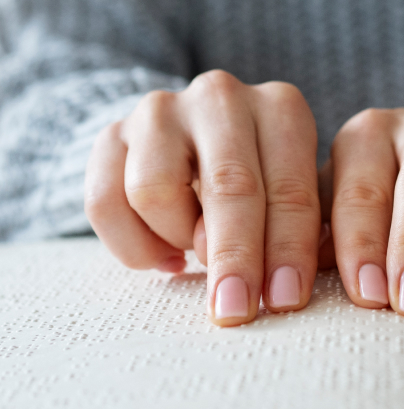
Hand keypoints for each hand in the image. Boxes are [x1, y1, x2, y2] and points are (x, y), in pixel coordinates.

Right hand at [85, 70, 320, 326]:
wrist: (191, 142)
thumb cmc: (259, 180)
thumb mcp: (290, 197)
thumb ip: (292, 229)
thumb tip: (283, 285)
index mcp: (281, 109)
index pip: (289, 188)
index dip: (289, 250)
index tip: (285, 300)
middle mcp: (222, 99)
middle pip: (228, 186)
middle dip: (234, 257)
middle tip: (235, 310)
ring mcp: (162, 111)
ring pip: (155, 192)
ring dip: (178, 239)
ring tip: (195, 252)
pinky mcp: (111, 134)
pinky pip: (105, 202)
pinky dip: (132, 245)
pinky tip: (164, 257)